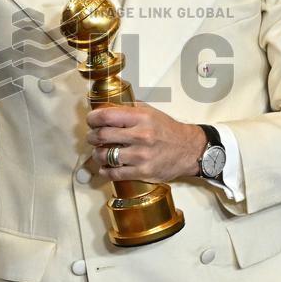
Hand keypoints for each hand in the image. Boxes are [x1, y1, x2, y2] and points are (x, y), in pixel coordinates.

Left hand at [86, 103, 206, 182]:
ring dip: (97, 154)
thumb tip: (107, 107)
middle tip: (91, 137)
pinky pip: (115, 173)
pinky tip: (105, 168)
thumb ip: (130, 109)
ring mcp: (141, 156)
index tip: (91, 121)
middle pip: (102, 135)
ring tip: (99, 152)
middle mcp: (141, 136)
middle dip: (91, 137)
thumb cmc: (168, 130)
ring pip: (105, 156)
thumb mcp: (151, 112)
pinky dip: (105, 171)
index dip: (93, 118)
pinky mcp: (143, 172)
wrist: (189, 150)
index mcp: (141, 118)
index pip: (107, 116)